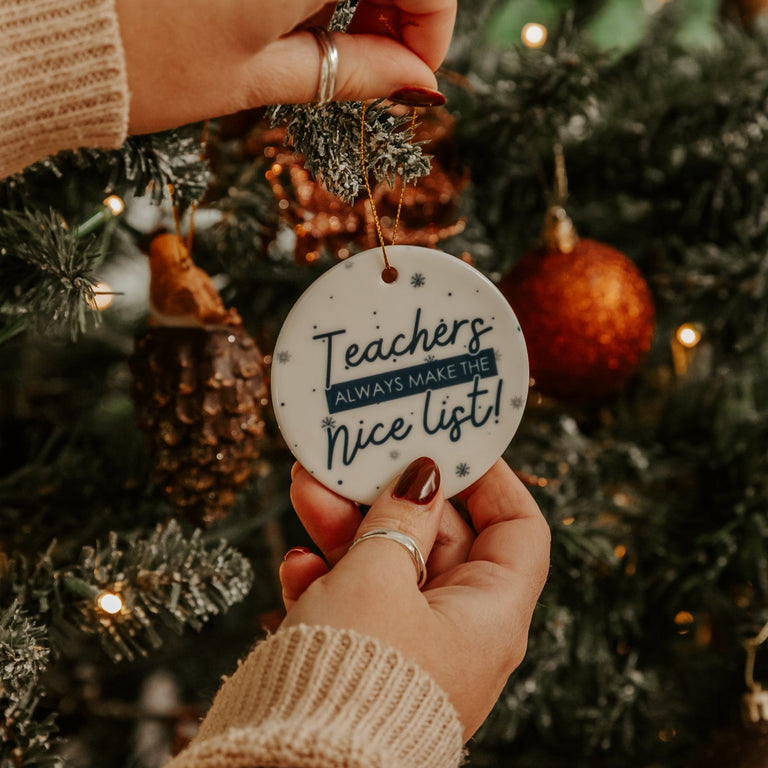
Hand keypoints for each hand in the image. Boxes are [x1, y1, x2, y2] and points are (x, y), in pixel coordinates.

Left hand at [116, 0, 455, 133]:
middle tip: (374, 57)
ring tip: (327, 36)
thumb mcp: (255, 77)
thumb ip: (351, 71)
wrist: (41, 23)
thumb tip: (418, 82)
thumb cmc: (139, 61)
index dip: (432, 25)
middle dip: (395, 3)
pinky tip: (293, 3)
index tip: (415, 69)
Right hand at [279, 457, 550, 739]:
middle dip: (392, 497)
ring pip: (390, 566)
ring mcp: (413, 645)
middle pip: (439, 540)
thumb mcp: (377, 577)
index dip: (492, 481)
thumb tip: (423, 475)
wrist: (295, 764)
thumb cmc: (353, 676)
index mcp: (489, 613)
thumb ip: (399, 518)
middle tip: (356, 461)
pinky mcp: (370, 659)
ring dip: (347, 527)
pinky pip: (358, 603)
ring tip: (308, 490)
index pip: (519, 530)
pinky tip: (297, 564)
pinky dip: (328, 578)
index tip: (453, 446)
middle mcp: (459, 630)